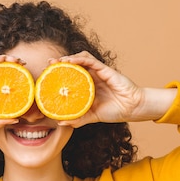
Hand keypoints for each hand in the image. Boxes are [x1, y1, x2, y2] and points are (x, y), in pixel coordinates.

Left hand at [52, 52, 174, 127]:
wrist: (132, 108)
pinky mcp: (105, 69)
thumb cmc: (115, 111)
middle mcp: (92, 77)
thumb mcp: (92, 117)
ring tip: (57, 61)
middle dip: (60, 63)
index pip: (71, 76)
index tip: (47, 75)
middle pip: (74, 65)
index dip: (59, 74)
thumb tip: (60, 122)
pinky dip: (79, 59)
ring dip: (68, 58)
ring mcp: (98, 72)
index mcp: (88, 87)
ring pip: (81, 59)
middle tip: (48, 64)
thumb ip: (78, 119)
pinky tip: (70, 61)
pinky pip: (90, 60)